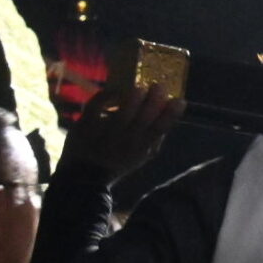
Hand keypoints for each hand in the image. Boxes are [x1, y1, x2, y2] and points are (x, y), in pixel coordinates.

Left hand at [64, 87, 181, 182]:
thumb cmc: (119, 162)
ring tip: (139, 89)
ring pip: (120, 115)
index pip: (159, 129)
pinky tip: (116, 91)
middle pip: (142, 120)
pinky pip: (95, 106)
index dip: (170, 114)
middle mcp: (124, 141)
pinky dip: (106, 96)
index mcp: (142, 147)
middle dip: (153, 102)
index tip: (179, 101)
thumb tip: (170, 111)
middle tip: (159, 87)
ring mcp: (103, 133)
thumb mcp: (143, 155)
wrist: (83, 176)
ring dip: (131, 100)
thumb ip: (156, 136)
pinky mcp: (84, 125)